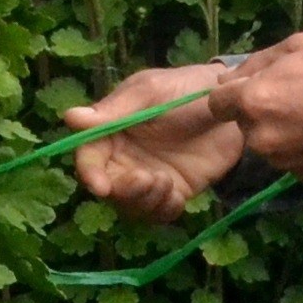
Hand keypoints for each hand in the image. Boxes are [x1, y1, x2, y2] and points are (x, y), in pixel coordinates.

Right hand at [68, 63, 242, 226]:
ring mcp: (149, 176)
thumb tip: (69, 118)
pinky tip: (177, 195)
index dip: (90, 173)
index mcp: (112, 130)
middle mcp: (125, 157)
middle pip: (108, 187)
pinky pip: (158, 213)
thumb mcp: (150, 93)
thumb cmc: (186, 90)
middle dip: (123, 191)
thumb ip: (114, 111)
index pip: (89, 157)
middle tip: (147, 179)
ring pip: (131, 205)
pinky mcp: (174, 191)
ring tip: (166, 181)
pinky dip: (163, 210)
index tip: (101, 186)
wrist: (233, 106)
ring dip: (144, 202)